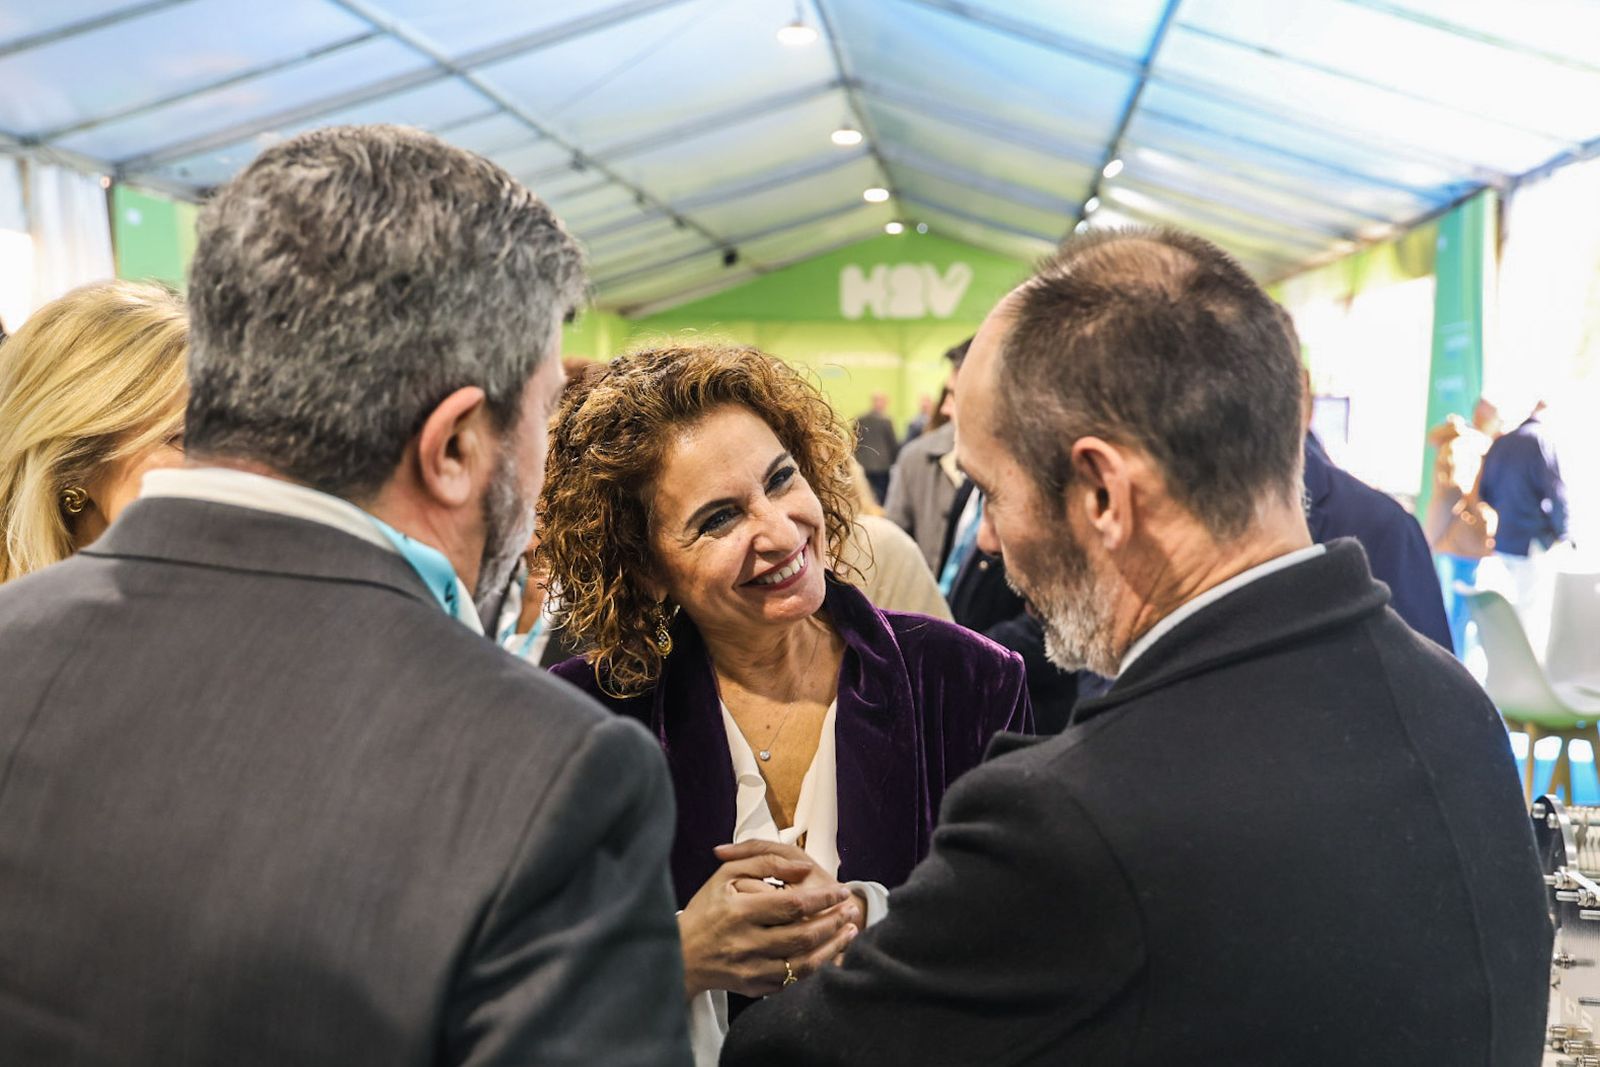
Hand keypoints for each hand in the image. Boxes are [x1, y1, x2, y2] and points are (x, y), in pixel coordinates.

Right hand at [679, 846, 858, 998]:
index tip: (840, 891)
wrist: (679, 955)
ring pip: (805, 963)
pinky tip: (829, 953)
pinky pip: (794, 981)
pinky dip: (817, 968)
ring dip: (833, 946)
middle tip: (851, 910)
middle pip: (803, 935)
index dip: (822, 898)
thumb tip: (803, 868)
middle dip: (834, 922)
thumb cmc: (705, 910)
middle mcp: (746, 943)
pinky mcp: (755, 987)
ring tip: (850, 931)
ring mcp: (751, 969)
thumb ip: (765, 864)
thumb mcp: (726, 875)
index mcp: (740, 912)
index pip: (793, 904)